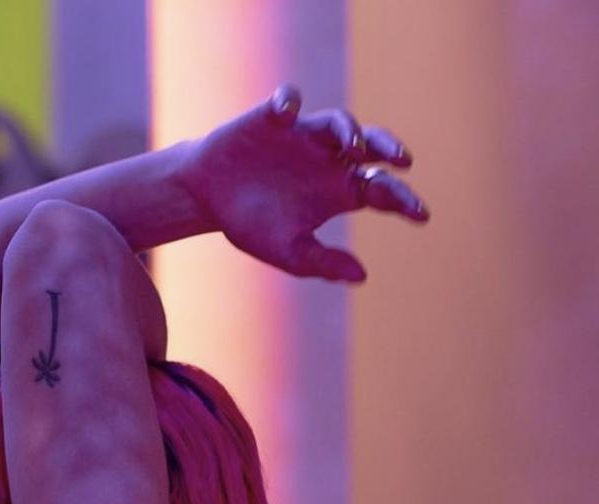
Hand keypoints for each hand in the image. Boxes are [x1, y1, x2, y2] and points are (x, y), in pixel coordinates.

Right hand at [185, 84, 428, 282]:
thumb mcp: (287, 252)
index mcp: (338, 191)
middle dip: (389, 149)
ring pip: (338, 123)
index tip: (421, 215)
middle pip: (372, 146)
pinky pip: (287, 102)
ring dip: (349, 131)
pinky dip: (288, 104)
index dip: (403, 200)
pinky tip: (285, 117)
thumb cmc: (251, 224)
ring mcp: (303, 135)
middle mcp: (328, 159)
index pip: (380, 190)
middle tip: (403, 162)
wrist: (208, 197)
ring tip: (352, 148)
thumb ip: (323, 262)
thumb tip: (362, 276)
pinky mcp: (274, 117)